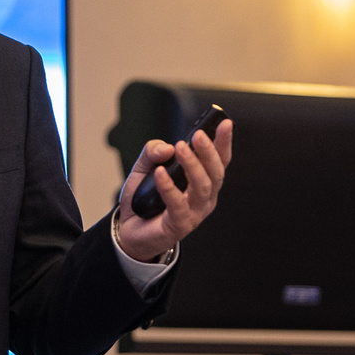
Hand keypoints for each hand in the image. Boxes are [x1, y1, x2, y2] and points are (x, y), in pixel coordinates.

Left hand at [113, 120, 231, 263]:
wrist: (129, 231)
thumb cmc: (144, 200)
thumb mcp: (144, 169)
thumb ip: (152, 153)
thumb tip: (165, 147)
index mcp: (202, 182)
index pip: (219, 160)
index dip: (224, 142)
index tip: (225, 123)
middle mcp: (204, 197)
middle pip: (215, 172)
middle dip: (209, 151)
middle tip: (198, 134)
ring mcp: (195, 212)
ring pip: (202, 187)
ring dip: (193, 165)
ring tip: (180, 147)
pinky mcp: (180, 225)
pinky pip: (178, 204)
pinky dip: (169, 187)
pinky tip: (160, 173)